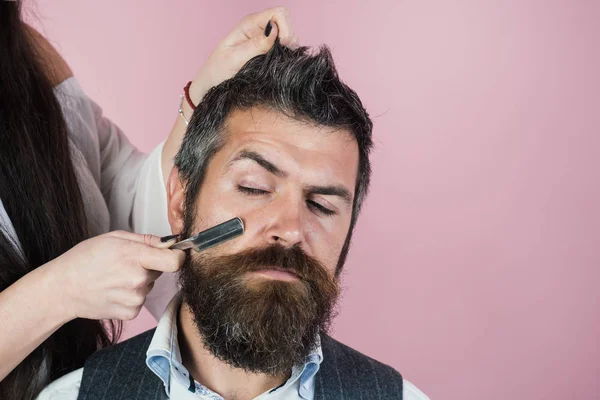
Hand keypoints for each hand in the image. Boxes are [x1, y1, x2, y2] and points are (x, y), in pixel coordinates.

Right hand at [47, 231, 184, 320]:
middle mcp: (138, 280)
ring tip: (115, 278)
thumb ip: (146, 240)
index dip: (178, 256)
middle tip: (124, 264)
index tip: (174, 254)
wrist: (62, 289)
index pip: (175, 261)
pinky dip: (131, 296)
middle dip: (149, 266)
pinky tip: (113, 291)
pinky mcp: (130, 313)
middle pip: (161, 271)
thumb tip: (171, 243)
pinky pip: (141, 301)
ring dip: (139, 282)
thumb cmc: (84, 259)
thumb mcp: (114, 238)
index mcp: (136, 257)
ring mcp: (134, 299)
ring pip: (149, 286)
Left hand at [189, 7, 296, 103]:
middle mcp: (260, 30)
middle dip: (289, 39)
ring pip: (289, 38)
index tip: (282, 46)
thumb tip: (274, 29)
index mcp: (250, 24)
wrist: (211, 88)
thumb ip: (255, 45)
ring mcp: (265, 42)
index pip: (278, 13)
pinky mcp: (268, 55)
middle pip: (287, 23)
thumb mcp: (235, 58)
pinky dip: (286, 58)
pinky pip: (285, 51)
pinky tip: (276, 68)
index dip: (285, 28)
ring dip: (287, 50)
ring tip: (274, 64)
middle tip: (279, 56)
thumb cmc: (218, 72)